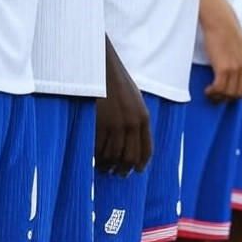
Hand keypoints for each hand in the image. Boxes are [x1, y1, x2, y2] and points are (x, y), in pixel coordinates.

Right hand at [96, 38, 152, 175]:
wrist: (103, 68)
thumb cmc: (116, 82)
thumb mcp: (134, 99)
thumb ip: (136, 119)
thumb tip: (132, 142)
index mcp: (144, 117)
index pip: (146, 150)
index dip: (141, 164)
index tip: (136, 170)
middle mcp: (132, 123)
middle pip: (129, 157)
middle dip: (123, 169)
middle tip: (117, 173)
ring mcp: (116, 124)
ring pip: (113, 156)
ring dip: (108, 166)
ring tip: (104, 168)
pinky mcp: (101, 123)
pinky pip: (99, 149)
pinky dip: (97, 157)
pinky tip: (95, 159)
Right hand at [200, 0, 241, 101]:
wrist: (219, 18)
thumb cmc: (224, 28)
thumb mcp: (238, 45)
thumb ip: (237, 57)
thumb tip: (230, 67)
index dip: (236, 94)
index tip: (226, 94)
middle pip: (238, 93)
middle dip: (227, 98)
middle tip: (216, 97)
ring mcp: (235, 68)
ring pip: (228, 92)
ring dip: (218, 97)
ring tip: (210, 94)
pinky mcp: (224, 67)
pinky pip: (219, 88)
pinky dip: (213, 92)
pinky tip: (207, 90)